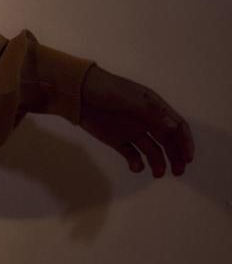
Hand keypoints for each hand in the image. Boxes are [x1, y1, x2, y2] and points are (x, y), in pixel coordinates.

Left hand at [77, 64, 194, 177]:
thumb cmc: (105, 89)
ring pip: (152, 150)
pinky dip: (136, 163)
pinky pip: (131, 155)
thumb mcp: (129, 98)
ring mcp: (132, 131)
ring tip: (157, 173)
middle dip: (176, 156)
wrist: (76, 92)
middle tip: (178, 172)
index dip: (185, 142)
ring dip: (158, 162)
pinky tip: (136, 167)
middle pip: (168, 141)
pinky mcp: (117, 140)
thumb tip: (173, 128)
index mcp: (154, 108)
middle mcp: (146, 121)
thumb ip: (151, 113)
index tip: (187, 157)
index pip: (177, 126)